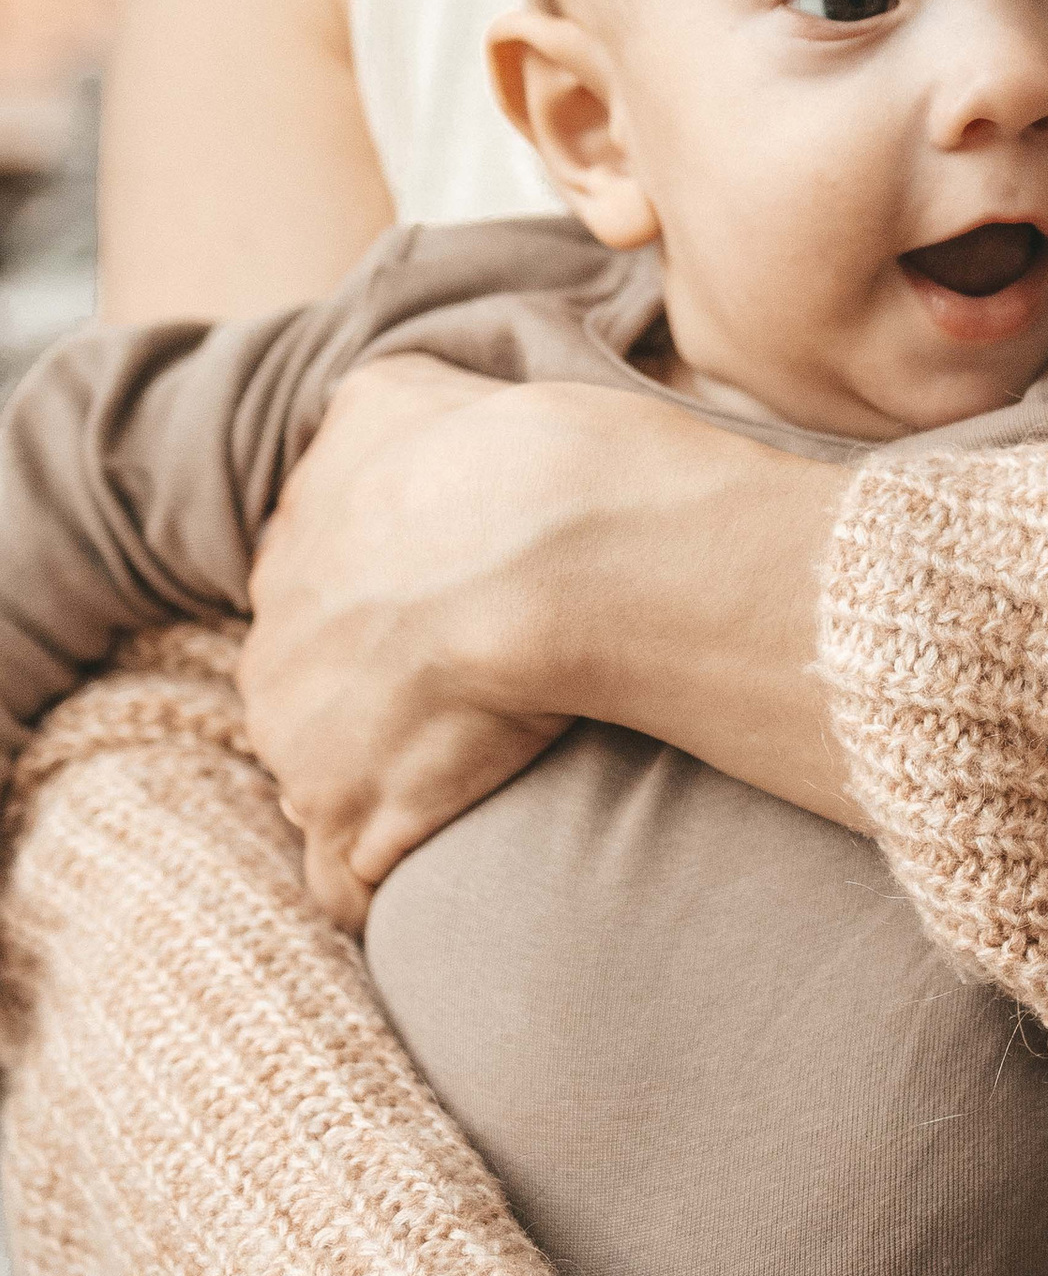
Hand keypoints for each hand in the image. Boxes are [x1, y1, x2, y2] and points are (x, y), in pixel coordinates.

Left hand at [242, 357, 577, 928]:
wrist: (545, 543)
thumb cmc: (501, 458)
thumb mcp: (400, 394)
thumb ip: (366, 419)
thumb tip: (371, 428)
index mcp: (290, 551)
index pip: (318, 600)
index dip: (382, 618)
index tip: (442, 626)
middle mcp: (273, 646)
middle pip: (309, 695)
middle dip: (366, 707)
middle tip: (460, 706)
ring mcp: (302, 742)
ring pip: (321, 783)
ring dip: (377, 791)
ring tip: (458, 787)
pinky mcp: (351, 820)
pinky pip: (344, 881)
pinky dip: (375, 881)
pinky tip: (425, 867)